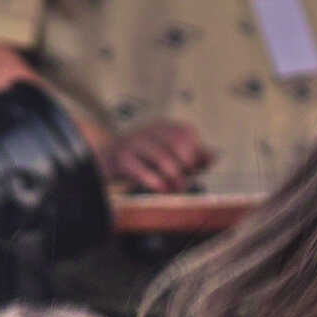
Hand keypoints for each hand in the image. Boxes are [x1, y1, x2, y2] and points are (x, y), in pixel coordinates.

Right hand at [99, 120, 213, 194]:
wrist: (101, 157)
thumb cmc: (139, 157)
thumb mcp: (164, 149)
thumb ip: (190, 153)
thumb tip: (215, 156)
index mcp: (161, 126)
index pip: (186, 133)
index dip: (195, 152)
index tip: (195, 168)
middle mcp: (148, 130)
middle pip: (177, 144)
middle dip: (186, 166)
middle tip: (185, 181)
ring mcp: (133, 143)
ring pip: (163, 160)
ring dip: (173, 179)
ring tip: (175, 189)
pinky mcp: (121, 160)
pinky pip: (144, 173)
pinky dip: (157, 184)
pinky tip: (161, 190)